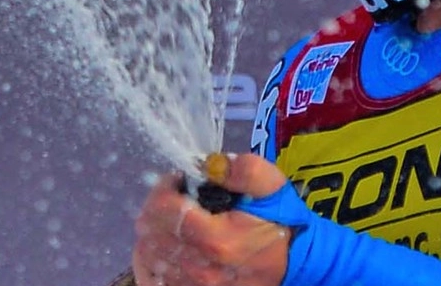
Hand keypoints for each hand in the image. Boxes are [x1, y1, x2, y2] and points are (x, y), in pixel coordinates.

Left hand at [132, 154, 292, 285]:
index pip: (165, 210)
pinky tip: (164, 243)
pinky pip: (150, 275)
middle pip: (150, 231)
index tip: (178, 179)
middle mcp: (200, 268)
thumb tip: (208, 164)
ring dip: (154, 229)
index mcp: (217, 239)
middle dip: (157, 205)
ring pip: (146, 252)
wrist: (294, 264)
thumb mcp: (271, 186)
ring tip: (173, 218)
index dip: (164, 187)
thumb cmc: (280, 221)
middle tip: (176, 195)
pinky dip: (151, 256)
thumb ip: (244, 169)